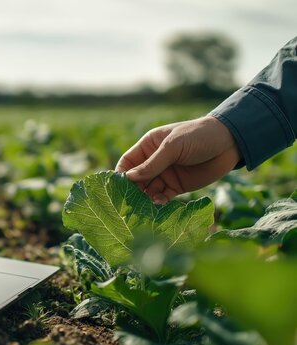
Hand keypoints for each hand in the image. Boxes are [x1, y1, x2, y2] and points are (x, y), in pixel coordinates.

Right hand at [115, 116, 240, 203]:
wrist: (230, 143)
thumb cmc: (199, 136)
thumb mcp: (173, 147)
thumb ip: (152, 163)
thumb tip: (129, 177)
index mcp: (148, 146)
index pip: (128, 162)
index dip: (121, 175)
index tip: (117, 188)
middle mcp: (154, 161)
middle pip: (136, 179)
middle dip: (132, 191)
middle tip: (129, 203)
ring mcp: (165, 175)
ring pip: (148, 190)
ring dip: (145, 199)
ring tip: (144, 206)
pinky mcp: (177, 187)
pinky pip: (163, 197)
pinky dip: (159, 202)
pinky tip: (159, 204)